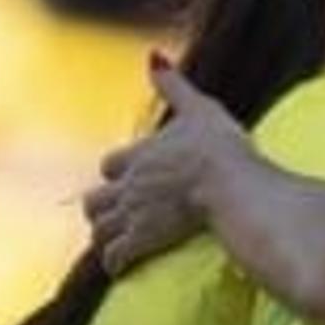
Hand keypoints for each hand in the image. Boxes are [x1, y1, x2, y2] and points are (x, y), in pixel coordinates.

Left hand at [84, 57, 243, 274]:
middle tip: (112, 216)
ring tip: (112, 245)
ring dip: (103, 236)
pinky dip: (114, 262)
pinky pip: (116, 254)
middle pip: (96, 199)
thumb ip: (174, 85)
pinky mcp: (142, 239)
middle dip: (101, 208)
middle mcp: (128, 185)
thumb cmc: (218, 147)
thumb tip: (153, 55)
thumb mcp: (198, 107)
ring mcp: (133, 214)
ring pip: (100, 228)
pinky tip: (118, 269)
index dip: (118, 172)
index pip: (112, 164)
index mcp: (139, 155)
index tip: (126, 179)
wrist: (228, 184)